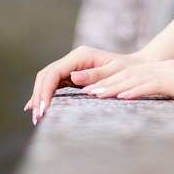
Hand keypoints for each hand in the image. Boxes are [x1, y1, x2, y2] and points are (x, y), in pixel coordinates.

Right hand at [25, 44, 139, 124]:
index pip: (55, 71)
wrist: (136, 68)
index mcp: (80, 55)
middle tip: (38, 118)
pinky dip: (45, 94)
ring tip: (37, 117)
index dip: (45, 90)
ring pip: (47, 78)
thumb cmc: (128, 71)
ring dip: (40, 96)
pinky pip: (54, 83)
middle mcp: (73, 59)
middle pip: (47, 74)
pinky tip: (37, 107)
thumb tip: (73, 76)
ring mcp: (71, 66)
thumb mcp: (114, 73)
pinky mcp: (72, 74)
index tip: (43, 109)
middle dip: (39, 95)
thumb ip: (95, 75)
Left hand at [85, 58, 173, 133]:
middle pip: (130, 74)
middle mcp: (168, 68)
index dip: (109, 82)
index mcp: (164, 72)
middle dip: (106, 82)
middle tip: (84, 90)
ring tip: (96, 94)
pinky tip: (122, 96)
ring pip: (139, 78)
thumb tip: (133, 119)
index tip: (89, 91)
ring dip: (115, 86)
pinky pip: (155, 85)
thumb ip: (156, 106)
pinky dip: (137, 90)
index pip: (131, 75)